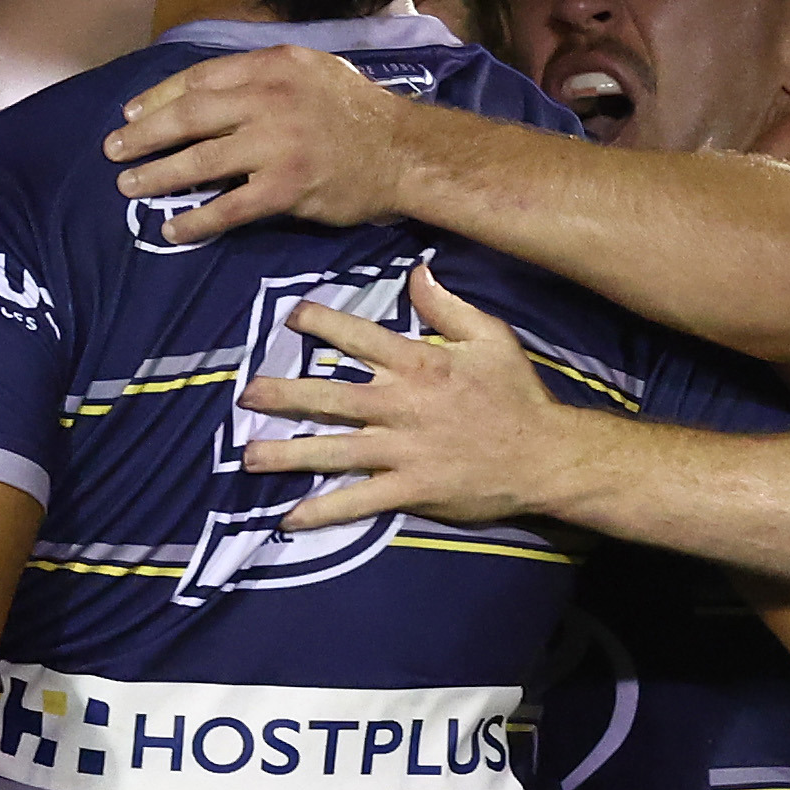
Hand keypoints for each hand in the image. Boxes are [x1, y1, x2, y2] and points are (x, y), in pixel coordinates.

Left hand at [107, 47, 421, 239]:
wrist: (404, 151)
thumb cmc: (357, 110)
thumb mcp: (311, 69)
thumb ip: (262, 74)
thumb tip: (206, 90)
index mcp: (273, 65)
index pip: (199, 79)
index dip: (158, 98)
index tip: (130, 113)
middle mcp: (271, 99)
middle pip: (190, 116)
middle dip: (144, 135)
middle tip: (113, 151)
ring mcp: (278, 145)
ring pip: (201, 161)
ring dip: (158, 176)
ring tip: (129, 188)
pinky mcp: (288, 188)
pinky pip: (229, 207)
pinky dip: (196, 220)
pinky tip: (173, 228)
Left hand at [242, 263, 600, 533]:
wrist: (544, 454)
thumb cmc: (517, 393)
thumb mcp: (491, 336)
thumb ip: (447, 305)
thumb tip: (416, 271)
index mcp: (417, 363)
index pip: (357, 336)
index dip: (320, 323)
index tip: (291, 316)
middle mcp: (400, 404)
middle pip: (328, 396)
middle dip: (283, 395)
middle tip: (245, 396)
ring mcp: (401, 450)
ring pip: (332, 450)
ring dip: (287, 455)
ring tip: (248, 457)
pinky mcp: (409, 489)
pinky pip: (357, 502)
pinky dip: (322, 512)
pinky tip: (288, 519)